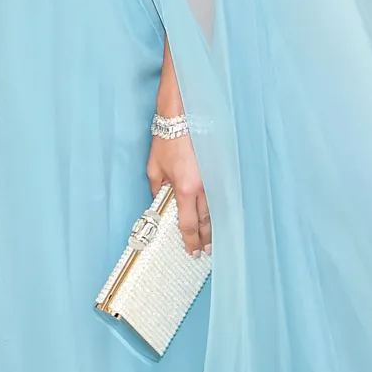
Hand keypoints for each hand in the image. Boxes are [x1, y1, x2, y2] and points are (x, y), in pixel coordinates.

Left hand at [147, 132, 210, 257]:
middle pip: (205, 222)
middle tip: (204, 252)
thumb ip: (157, 190)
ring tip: (211, 241)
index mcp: (184, 189)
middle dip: (204, 239)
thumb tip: (159, 205)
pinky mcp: (217, 174)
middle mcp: (202, 188)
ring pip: (214, 212)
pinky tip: (215, 218)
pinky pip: (217, 199)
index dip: (190, 241)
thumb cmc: (167, 142)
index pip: (188, 224)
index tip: (191, 252)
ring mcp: (212, 181)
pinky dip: (216, 211)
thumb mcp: (154, 168)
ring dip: (212, 228)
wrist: (183, 119)